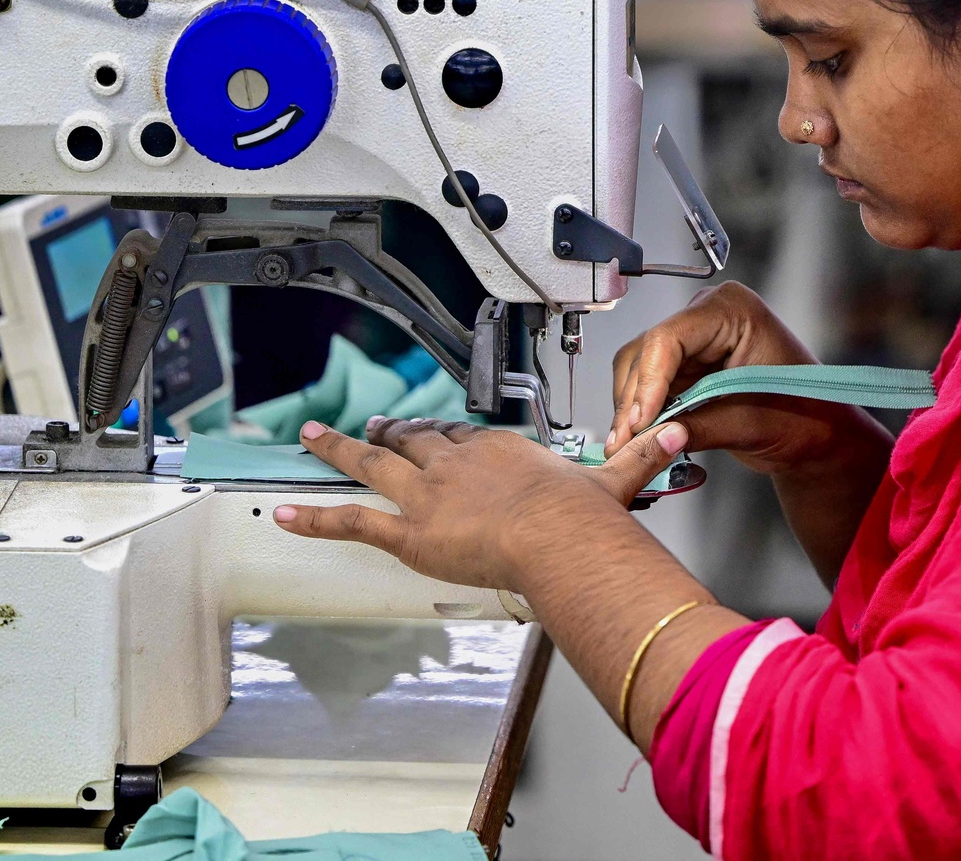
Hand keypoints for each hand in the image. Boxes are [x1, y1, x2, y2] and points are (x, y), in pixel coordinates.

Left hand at [273, 416, 687, 590]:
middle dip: (394, 433)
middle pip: (417, 442)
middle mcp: (458, 463)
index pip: (464, 437)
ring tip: (312, 438)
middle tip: (373, 425)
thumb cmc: (583, 515)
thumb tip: (675, 433)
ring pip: (377, 464)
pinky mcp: (409, 532)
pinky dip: (317, 519)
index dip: (448, 435)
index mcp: (501, 449)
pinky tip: (285, 514)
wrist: (558, 535)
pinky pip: (355, 522)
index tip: (438, 432)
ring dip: (341, 451)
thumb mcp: (616, 480)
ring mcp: (428, 495)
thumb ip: (641, 456)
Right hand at [608, 282, 868, 475]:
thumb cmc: (805, 416)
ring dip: (631, 409)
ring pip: (638, 369)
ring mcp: (693, 340)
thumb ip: (700, 427)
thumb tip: (654, 436)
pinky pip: (648, 386)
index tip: (640, 421)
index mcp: (732, 310)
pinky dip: (641, 414)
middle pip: (645, 352)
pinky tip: (638, 440)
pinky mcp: (685, 366)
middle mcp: (706, 316)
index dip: (648, 381)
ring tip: (627, 447)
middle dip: (634, 400)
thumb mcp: (752, 424)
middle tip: (625, 442)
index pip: (669, 337)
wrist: (818, 434)